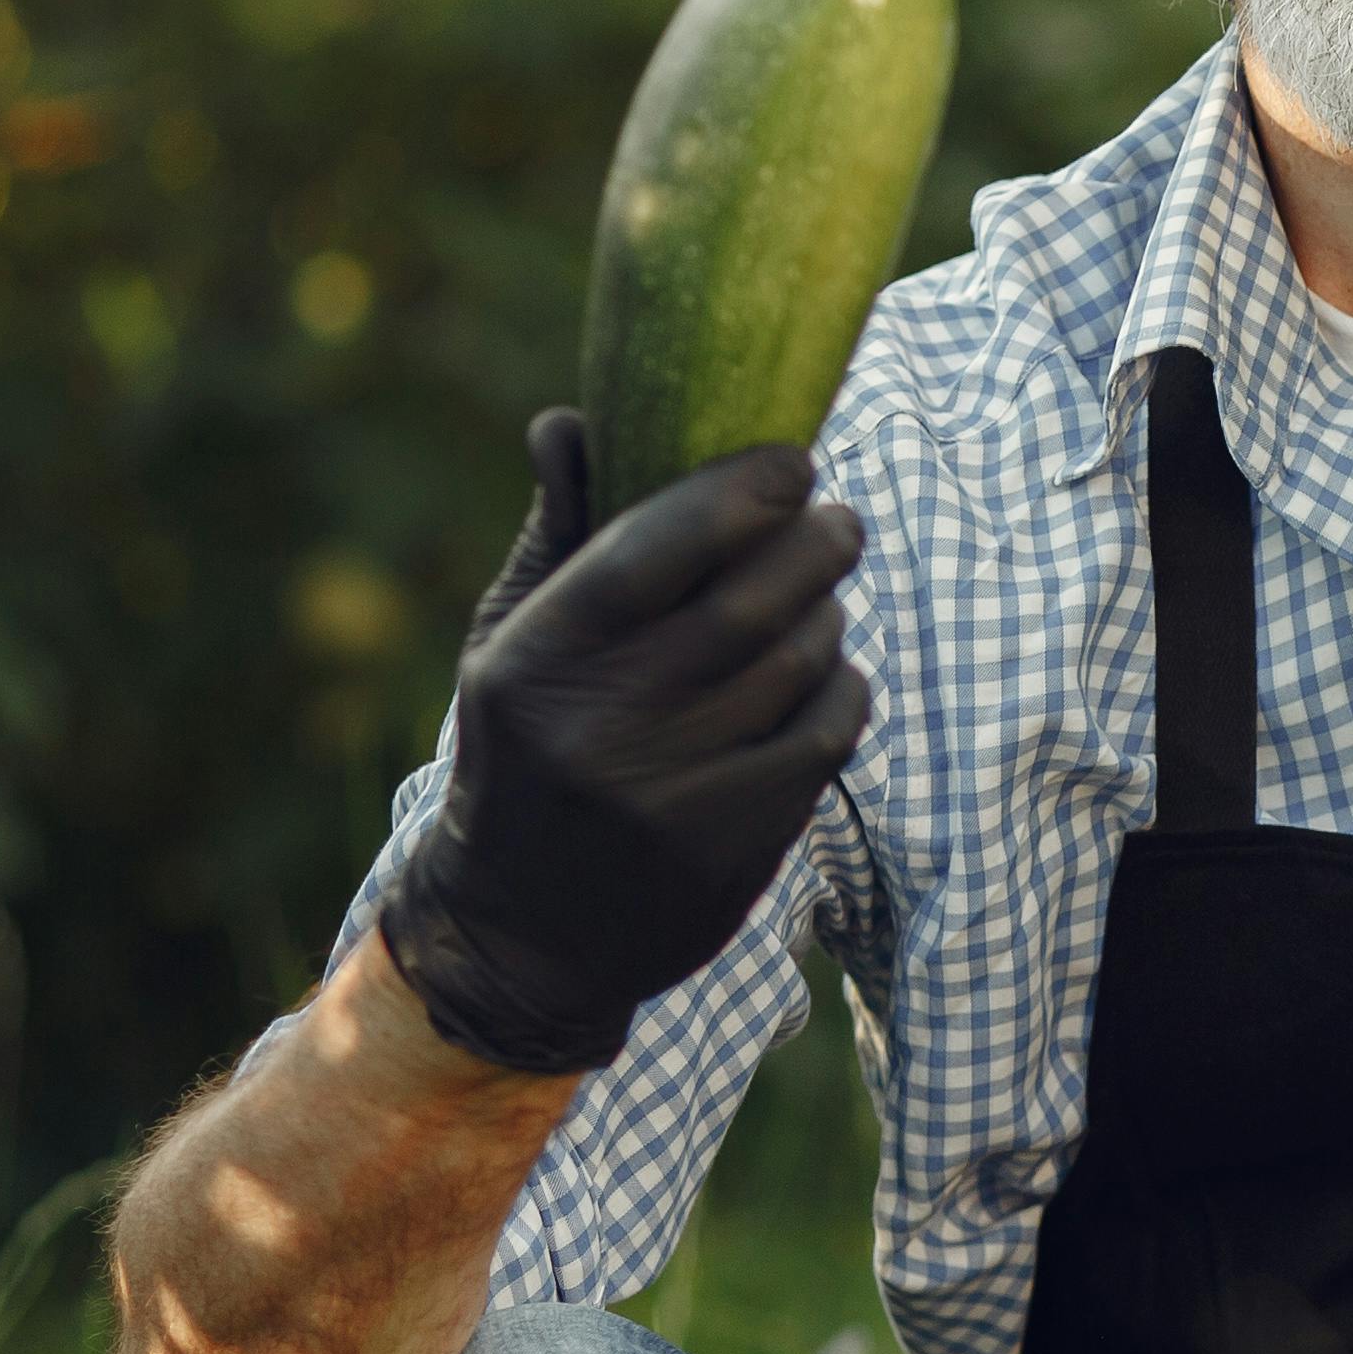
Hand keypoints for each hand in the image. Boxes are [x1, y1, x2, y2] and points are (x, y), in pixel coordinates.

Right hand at [373, 409, 872, 1074]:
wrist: (523, 934)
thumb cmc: (524, 756)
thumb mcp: (510, 649)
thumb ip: (557, 537)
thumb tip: (570, 418)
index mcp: (540, 660)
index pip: (654, 546)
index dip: (737, 491)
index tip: (790, 459)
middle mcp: (607, 723)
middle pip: (752, 600)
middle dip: (814, 541)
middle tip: (836, 517)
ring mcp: (679, 787)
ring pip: (801, 660)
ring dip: (828, 611)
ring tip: (821, 594)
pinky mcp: (741, 838)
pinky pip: (829, 729)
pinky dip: (843, 685)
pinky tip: (825, 672)